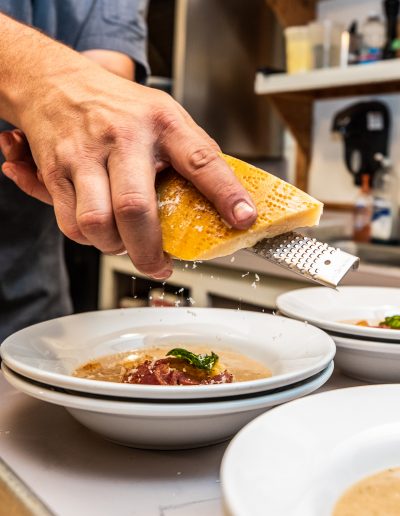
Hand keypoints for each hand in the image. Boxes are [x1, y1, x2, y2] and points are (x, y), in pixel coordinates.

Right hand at [1, 65, 256, 279]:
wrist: (55, 83)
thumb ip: (193, 154)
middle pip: (135, 207)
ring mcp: (85, 154)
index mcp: (162, 123)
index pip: (200, 160)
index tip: (244, 219)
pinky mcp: (56, 171)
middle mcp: (123, 137)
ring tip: (126, 244)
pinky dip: (88, 239)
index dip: (226, 194)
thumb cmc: (119, 107)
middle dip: (148, 252)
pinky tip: (100, 229)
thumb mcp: (165, 116)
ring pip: (96, 223)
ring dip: (114, 247)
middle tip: (159, 265)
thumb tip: (226, 198)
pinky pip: (70, 223)